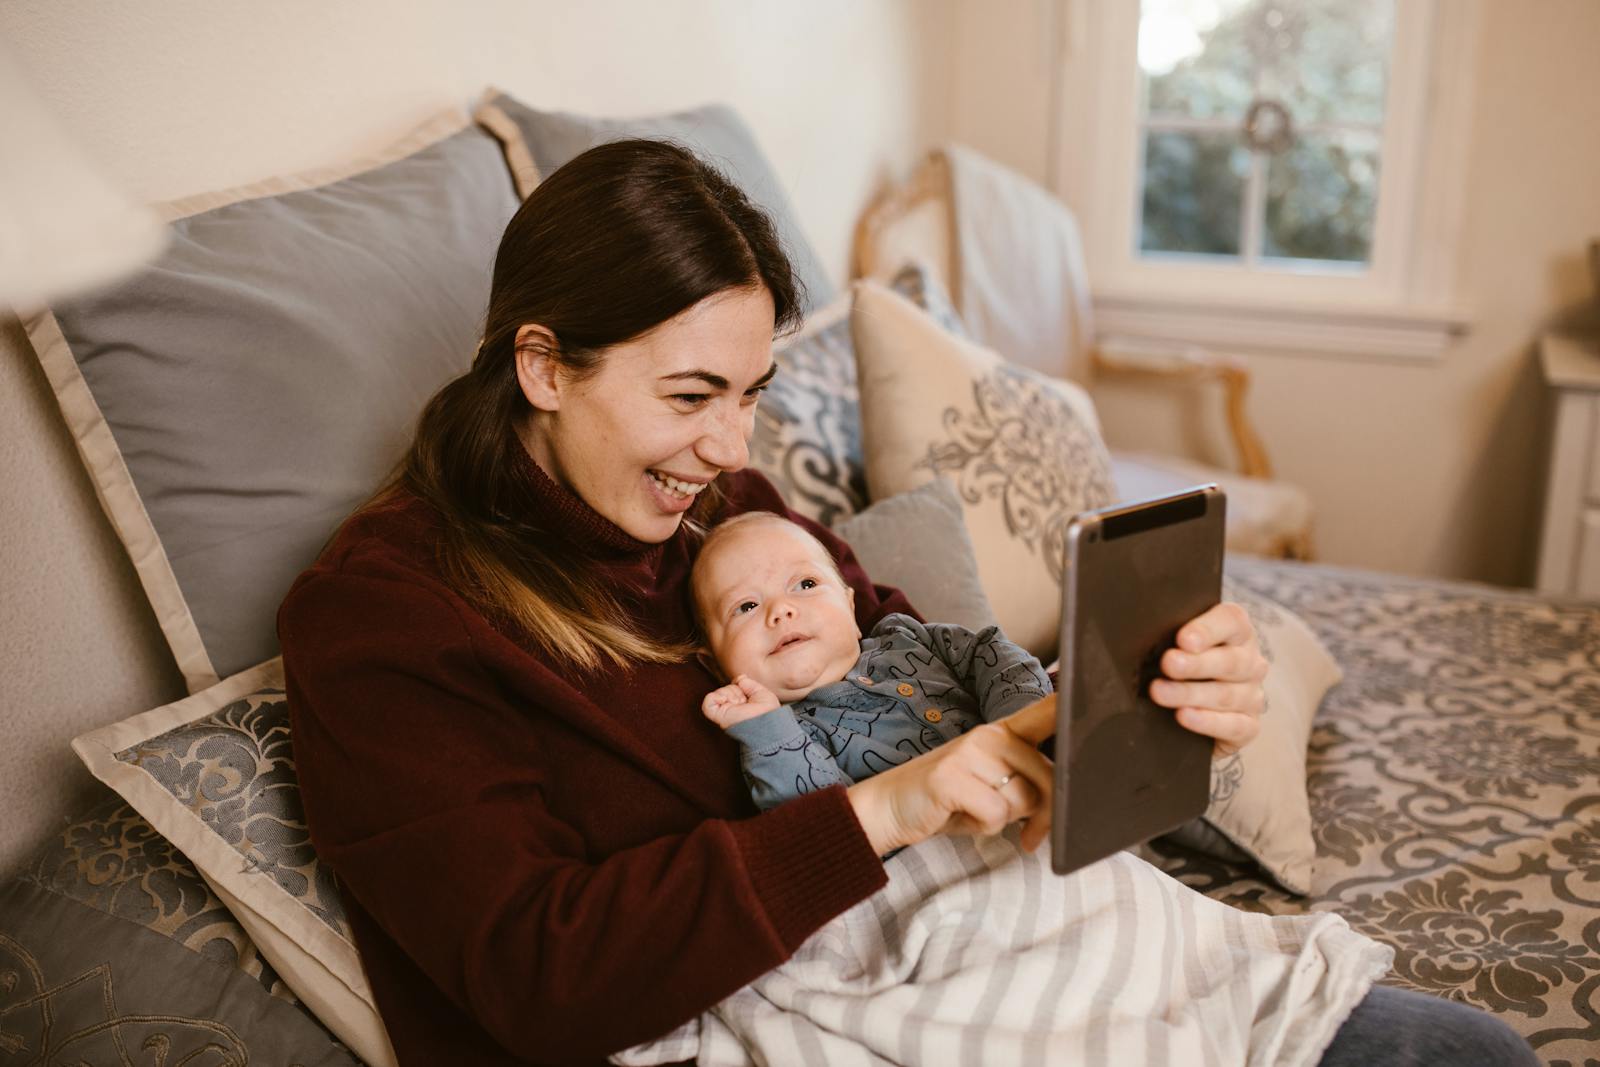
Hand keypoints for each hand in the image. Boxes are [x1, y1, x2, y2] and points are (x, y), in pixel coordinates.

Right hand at [702, 675, 780, 728]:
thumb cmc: (768, 712)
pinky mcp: (718, 716)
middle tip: (744, 700)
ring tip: (738, 702)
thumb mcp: (762, 693)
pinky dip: (716, 696)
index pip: (734, 688)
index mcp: (742, 705)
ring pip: (718, 693)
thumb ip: (749, 684)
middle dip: (736, 689)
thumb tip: (738, 679)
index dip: (739, 685)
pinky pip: (708, 701)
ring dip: (729, 693)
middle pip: (726, 688)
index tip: (747, 692)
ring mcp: (724, 713)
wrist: (766, 723)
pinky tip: (725, 700)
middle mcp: (732, 709)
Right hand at [846, 695, 1056, 855]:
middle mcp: (991, 735)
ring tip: (978, 813)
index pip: (1048, 711)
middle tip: (1029, 836)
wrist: (890, 806)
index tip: (1102, 695)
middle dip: (1044, 816)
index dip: (1075, 706)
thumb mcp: (992, 784)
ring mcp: (970, 752)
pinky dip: (984, 827)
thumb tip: (1067, 798)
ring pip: (1025, 800)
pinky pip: (997, 814)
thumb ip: (1027, 782)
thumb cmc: (949, 800)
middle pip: (1049, 779)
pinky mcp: (952, 775)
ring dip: (1006, 821)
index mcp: (1004, 733)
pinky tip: (961, 816)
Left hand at [1150, 602, 1267, 757]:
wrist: (1194, 714)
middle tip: (1168, 664)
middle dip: (1195, 664)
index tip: (1182, 639)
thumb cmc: (1181, 663)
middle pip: (1229, 661)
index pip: (1231, 621)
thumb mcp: (1177, 642)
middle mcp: (1250, 662)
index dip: (1207, 629)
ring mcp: (1252, 695)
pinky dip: (1207, 722)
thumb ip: (1169, 631)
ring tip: (1159, 692)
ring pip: (1225, 695)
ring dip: (1190, 694)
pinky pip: (1234, 725)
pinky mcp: (1249, 725)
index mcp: (1237, 632)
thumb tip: (1139, 626)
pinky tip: (1184, 716)